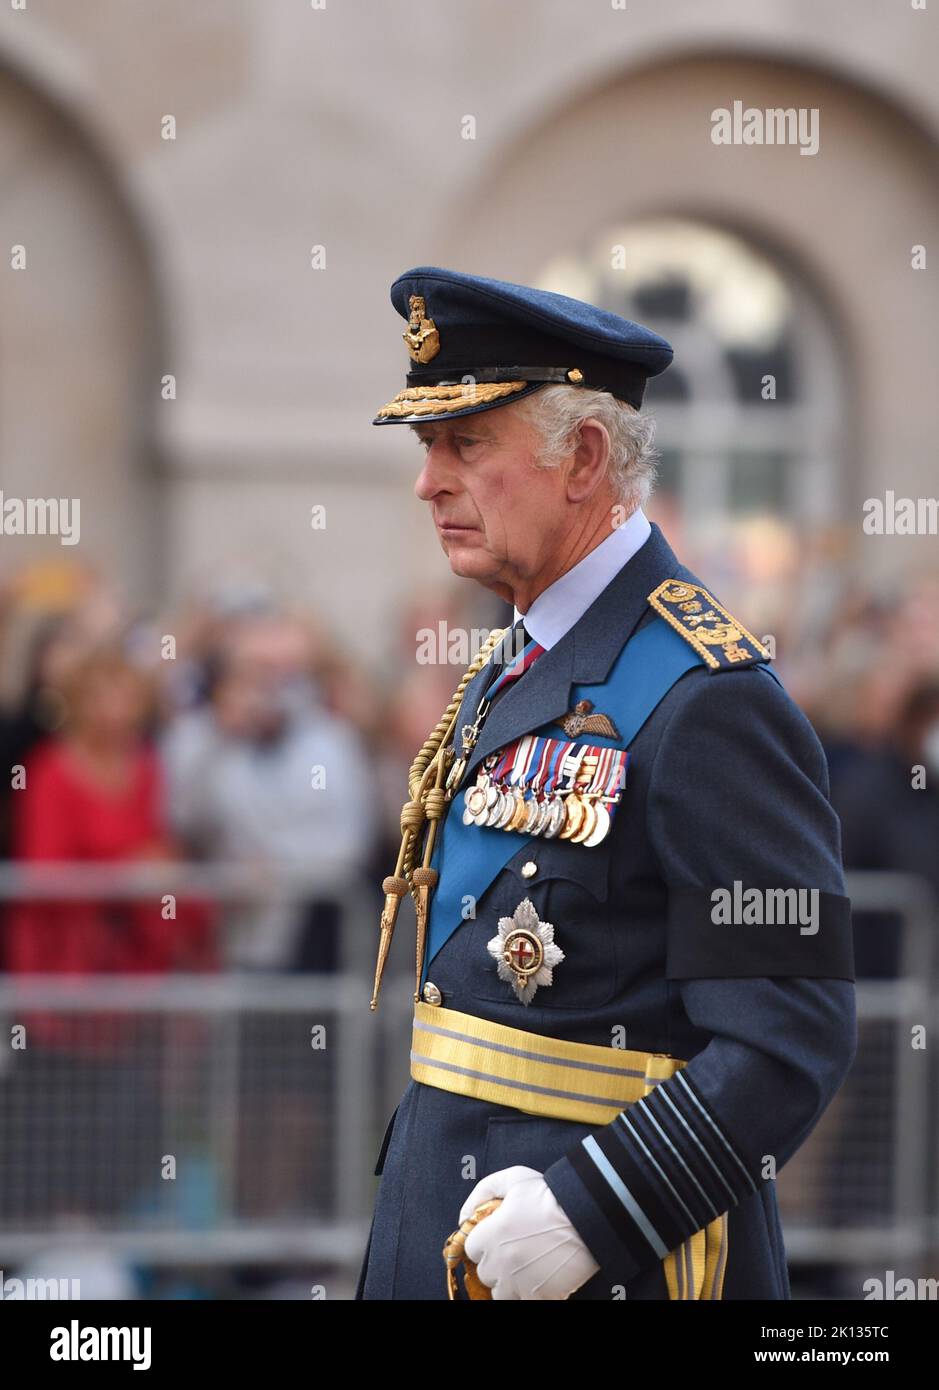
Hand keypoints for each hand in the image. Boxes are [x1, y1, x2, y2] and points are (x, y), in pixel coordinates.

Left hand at [461, 1167, 599, 1299]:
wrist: (587, 1216)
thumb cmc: (550, 1196)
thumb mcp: (514, 1178)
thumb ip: (482, 1191)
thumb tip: (464, 1216)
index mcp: (491, 1235)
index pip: (470, 1248)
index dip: (483, 1240)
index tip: (497, 1235)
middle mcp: (500, 1263)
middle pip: (484, 1273)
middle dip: (495, 1262)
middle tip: (515, 1249)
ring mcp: (519, 1283)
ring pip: (500, 1293)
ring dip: (508, 1283)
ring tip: (524, 1268)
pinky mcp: (539, 1296)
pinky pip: (523, 1301)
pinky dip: (527, 1293)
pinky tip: (538, 1277)